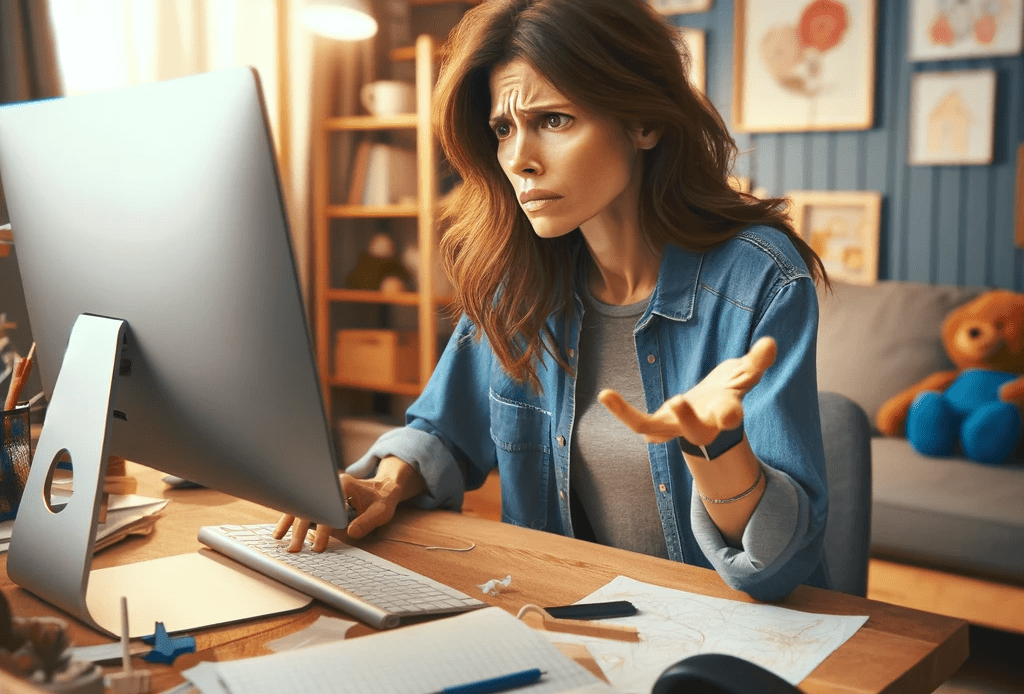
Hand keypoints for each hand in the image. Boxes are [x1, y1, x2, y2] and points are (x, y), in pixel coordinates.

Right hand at [272, 457, 424, 551]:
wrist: (383, 487)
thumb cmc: (382, 500)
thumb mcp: (381, 512)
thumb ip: (366, 522)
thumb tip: (350, 532)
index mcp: (344, 485)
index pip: (328, 508)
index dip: (322, 529)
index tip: (318, 547)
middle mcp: (329, 484)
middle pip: (310, 506)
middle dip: (300, 529)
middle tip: (294, 550)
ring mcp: (323, 488)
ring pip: (302, 505)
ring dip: (290, 522)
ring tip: (278, 539)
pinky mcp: (320, 495)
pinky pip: (303, 506)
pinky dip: (291, 517)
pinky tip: (281, 530)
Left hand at [599, 336, 776, 444]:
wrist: (711, 414)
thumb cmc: (728, 391)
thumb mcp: (744, 374)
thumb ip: (757, 361)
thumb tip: (770, 343)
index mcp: (725, 413)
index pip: (730, 416)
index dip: (729, 415)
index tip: (730, 414)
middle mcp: (701, 426)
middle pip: (695, 429)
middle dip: (688, 418)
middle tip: (678, 400)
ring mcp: (676, 428)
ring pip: (655, 429)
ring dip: (631, 417)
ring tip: (607, 396)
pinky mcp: (659, 425)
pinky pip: (638, 422)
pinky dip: (621, 412)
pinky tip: (605, 395)